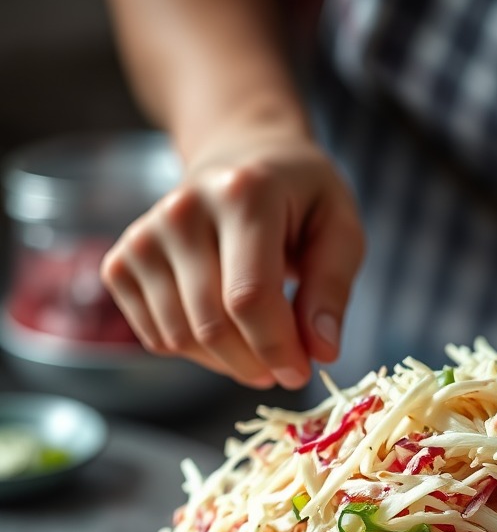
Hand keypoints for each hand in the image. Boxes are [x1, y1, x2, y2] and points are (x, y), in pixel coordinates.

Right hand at [101, 133, 363, 388]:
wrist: (240, 159)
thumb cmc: (299, 201)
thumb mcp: (341, 230)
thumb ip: (332, 289)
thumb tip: (322, 351)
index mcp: (243, 194)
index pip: (249, 297)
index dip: (277, 348)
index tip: (302, 372)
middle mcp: (182, 210)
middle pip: (212, 325)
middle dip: (256, 363)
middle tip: (285, 368)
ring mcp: (144, 236)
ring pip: (180, 338)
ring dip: (228, 362)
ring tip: (259, 343)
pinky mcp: (121, 263)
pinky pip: (157, 338)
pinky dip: (196, 353)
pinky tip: (225, 328)